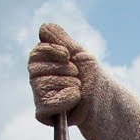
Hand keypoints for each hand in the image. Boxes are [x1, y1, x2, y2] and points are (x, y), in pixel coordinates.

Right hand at [27, 23, 139, 139]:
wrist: (103, 100)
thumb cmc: (90, 76)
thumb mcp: (78, 53)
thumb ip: (61, 39)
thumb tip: (44, 27)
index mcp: (41, 62)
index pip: (37, 52)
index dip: (54, 51)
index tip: (68, 56)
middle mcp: (35, 78)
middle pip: (41, 68)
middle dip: (67, 70)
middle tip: (76, 77)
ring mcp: (37, 95)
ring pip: (46, 84)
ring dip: (71, 85)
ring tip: (77, 89)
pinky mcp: (42, 112)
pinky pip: (50, 102)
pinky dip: (69, 99)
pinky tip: (74, 101)